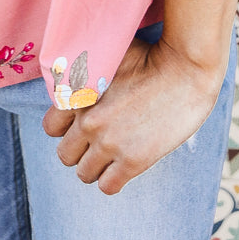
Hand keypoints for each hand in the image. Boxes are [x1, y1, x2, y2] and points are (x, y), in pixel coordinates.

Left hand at [42, 35, 225, 194]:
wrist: (186, 69)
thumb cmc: (150, 54)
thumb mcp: (108, 52)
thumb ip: (85, 70)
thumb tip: (74, 73)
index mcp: (76, 93)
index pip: (51, 127)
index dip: (67, 128)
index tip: (83, 125)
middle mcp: (86, 120)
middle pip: (65, 154)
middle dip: (81, 150)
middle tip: (100, 142)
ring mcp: (108, 142)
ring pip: (84, 174)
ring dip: (96, 167)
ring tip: (113, 155)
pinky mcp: (132, 161)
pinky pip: (107, 186)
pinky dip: (113, 179)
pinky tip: (125, 165)